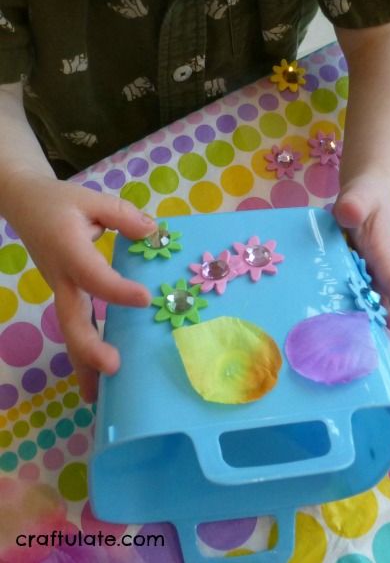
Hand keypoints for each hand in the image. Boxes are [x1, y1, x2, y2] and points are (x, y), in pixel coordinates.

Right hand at [7, 175, 156, 401]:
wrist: (25, 206)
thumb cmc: (61, 202)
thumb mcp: (92, 200)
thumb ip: (122, 216)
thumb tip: (155, 233)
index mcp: (69, 251)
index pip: (93, 276)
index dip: (117, 290)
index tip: (145, 298)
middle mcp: (62, 278)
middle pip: (70, 319)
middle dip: (89, 346)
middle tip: (113, 368)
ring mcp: (62, 290)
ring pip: (70, 331)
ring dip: (83, 363)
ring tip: (97, 397)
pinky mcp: (67, 295)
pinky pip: (75, 325)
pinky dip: (84, 352)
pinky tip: (97, 377)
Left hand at [333, 173, 389, 368]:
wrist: (368, 195)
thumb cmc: (367, 196)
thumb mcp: (360, 195)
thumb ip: (356, 203)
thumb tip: (349, 212)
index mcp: (387, 257)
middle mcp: (384, 278)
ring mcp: (373, 285)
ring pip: (380, 320)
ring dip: (378, 348)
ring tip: (368, 382)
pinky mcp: (359, 287)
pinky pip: (362, 315)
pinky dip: (358, 336)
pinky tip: (342, 358)